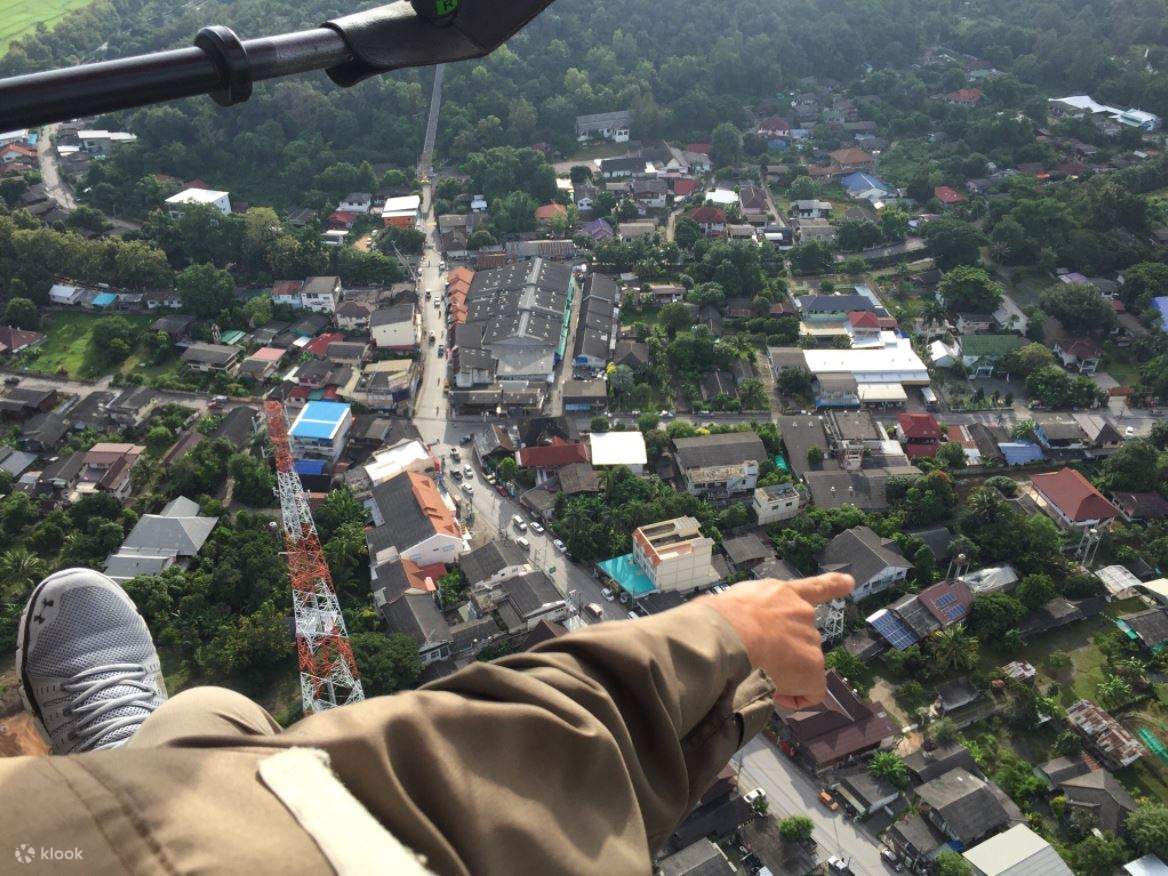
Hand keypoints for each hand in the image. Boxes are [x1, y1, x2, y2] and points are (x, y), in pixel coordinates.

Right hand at [698, 574, 853, 709]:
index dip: (833, 585)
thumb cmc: (717, 620)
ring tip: (756, 672)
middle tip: (757, 660)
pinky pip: (812, 690)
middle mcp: (800, 612)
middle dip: (785, 651)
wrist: (729, 634)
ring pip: (802, 664)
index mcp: (779, 593)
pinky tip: (778, 697)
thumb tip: (733, 628)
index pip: (812, 587)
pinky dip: (799, 697)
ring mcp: (809, 638)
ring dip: (786, 672)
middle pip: (801, 637)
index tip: (850, 582)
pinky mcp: (812, 665)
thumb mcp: (732, 603)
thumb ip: (746, 612)